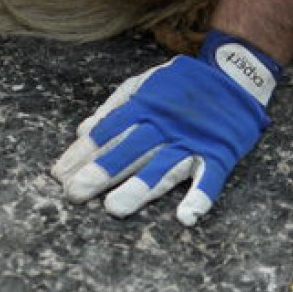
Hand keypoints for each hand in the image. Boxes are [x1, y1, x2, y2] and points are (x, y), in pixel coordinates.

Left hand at [51, 31, 281, 225]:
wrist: (233, 74)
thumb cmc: (179, 84)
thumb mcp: (142, 84)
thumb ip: (113, 108)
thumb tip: (82, 130)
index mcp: (144, 106)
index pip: (107, 132)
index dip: (82, 152)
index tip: (59, 173)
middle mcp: (165, 125)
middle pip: (129, 151)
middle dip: (101, 172)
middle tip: (74, 192)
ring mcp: (192, 141)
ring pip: (163, 168)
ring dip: (139, 189)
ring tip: (114, 208)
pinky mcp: (219, 154)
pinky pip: (210, 179)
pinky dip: (200, 197)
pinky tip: (185, 216)